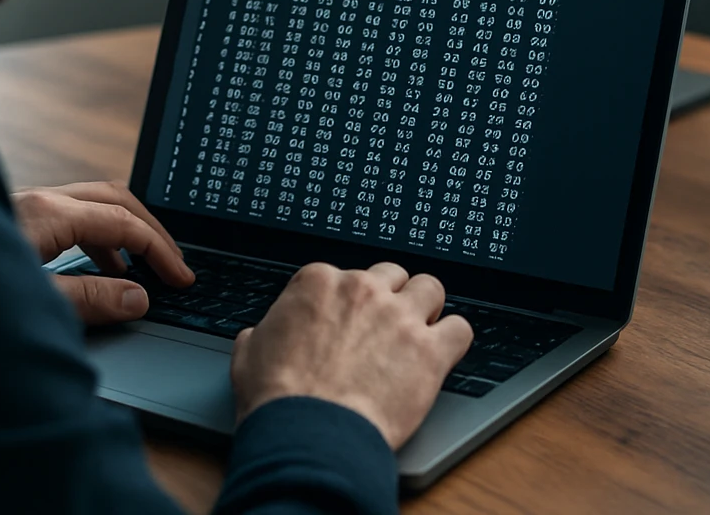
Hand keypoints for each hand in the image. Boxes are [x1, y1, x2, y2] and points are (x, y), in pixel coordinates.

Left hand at [12, 180, 193, 324]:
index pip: (122, 222)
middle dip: (149, 230)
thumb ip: (89, 299)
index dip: (158, 250)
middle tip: (172, 262)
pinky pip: (70, 216)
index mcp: (48, 214)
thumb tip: (138, 298)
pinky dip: (96, 236)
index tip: (179, 277)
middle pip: (114, 199)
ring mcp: (26, 206)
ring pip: (91, 205)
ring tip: (142, 266)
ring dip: (123, 231)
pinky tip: (100, 265)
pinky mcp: (15, 220)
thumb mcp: (33, 301)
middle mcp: (40, 200)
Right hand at [229, 262, 471, 449]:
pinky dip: (453, 340)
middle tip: (385, 327)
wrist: (309, 434)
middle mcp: (362, 290)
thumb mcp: (249, 354)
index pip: (344, 275)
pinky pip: (460, 329)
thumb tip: (261, 335)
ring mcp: (399, 317)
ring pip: (430, 289)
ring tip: (419, 334)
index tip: (347, 322)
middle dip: (390, 298)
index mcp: (319, 283)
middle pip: (391, 275)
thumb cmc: (278, 399)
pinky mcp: (430, 351)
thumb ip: (264, 333)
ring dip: (426, 309)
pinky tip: (444, 354)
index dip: (347, 302)